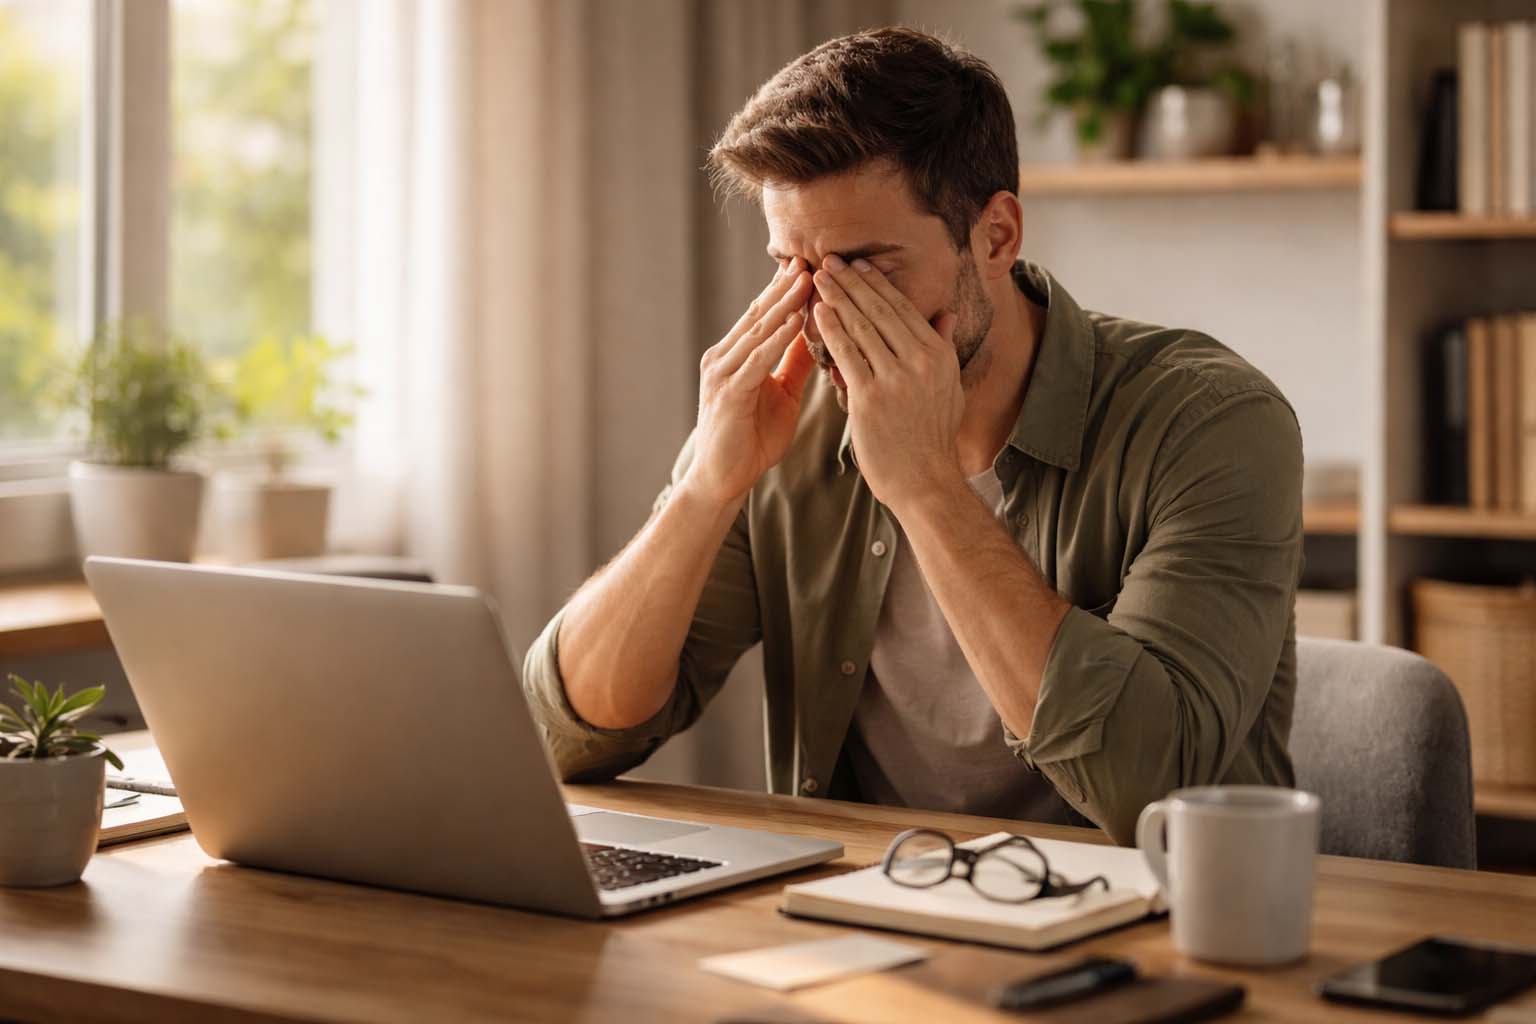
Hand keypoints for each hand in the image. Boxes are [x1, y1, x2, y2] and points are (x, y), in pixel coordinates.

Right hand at [684, 258, 815, 505]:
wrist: (722, 479)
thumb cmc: (751, 440)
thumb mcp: (782, 394)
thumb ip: (794, 362)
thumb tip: (817, 331)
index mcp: (735, 356)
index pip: (764, 314)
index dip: (785, 289)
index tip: (811, 264)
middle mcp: (723, 358)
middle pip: (759, 313)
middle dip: (785, 286)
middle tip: (812, 257)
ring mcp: (722, 374)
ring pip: (758, 330)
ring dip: (784, 304)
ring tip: (808, 279)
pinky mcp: (728, 394)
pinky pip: (756, 360)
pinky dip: (777, 339)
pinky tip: (796, 322)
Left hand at [812, 255, 964, 509]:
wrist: (925, 482)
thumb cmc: (933, 438)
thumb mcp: (949, 387)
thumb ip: (944, 346)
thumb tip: (946, 313)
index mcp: (938, 355)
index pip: (903, 309)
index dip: (877, 284)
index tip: (857, 265)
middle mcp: (919, 361)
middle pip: (879, 310)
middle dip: (851, 282)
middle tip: (828, 260)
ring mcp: (895, 378)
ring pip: (861, 327)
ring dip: (836, 297)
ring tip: (817, 278)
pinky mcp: (871, 397)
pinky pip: (846, 354)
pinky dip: (831, 329)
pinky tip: (817, 311)